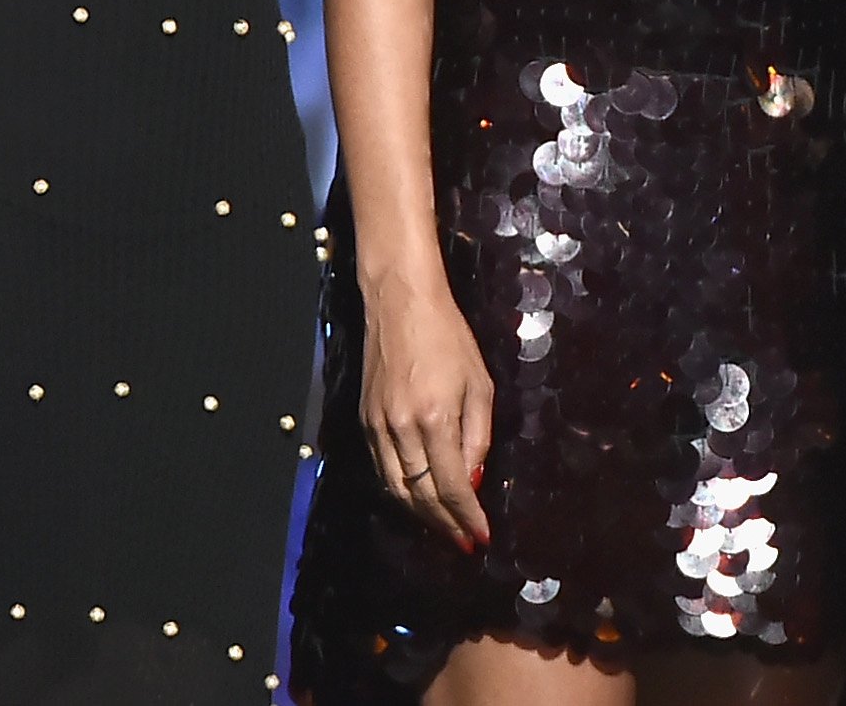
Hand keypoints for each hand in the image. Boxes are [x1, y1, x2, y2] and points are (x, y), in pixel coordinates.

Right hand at [359, 269, 492, 550]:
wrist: (400, 303)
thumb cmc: (448, 337)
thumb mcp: (479, 384)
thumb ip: (478, 436)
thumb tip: (473, 480)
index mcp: (435, 419)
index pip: (452, 486)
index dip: (466, 517)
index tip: (481, 538)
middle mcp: (401, 429)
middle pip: (420, 496)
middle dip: (444, 525)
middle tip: (463, 543)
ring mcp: (377, 427)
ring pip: (396, 489)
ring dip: (420, 516)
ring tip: (443, 530)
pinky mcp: (364, 421)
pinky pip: (382, 470)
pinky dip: (400, 492)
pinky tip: (417, 500)